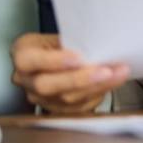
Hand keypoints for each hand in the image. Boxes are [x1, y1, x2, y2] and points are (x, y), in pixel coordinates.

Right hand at [10, 33, 129, 113]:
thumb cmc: (58, 43)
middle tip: (106, 71)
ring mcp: (39, 97)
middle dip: (80, 79)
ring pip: (65, 99)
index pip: (29, 60)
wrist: (57, 57)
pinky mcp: (55, 109)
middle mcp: (26, 80)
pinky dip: (98, 94)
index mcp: (23, 55)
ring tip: (118, 74)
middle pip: (48, 85)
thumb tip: (98, 43)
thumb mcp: (60, 34)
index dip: (54, 61)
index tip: (79, 57)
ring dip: (96, 87)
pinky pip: (77, 107)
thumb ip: (72, 41)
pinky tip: (113, 82)